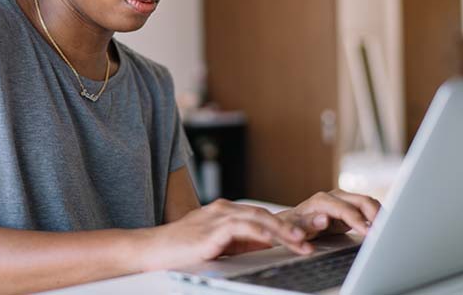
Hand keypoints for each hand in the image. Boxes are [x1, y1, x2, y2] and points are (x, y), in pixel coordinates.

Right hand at [141, 198, 313, 270]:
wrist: (149, 251)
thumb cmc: (179, 251)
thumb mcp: (216, 245)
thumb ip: (240, 243)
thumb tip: (267, 246)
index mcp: (226, 213)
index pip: (262, 216)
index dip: (285, 224)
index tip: (306, 235)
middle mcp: (224, 210)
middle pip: (265, 214)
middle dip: (291, 226)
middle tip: (313, 236)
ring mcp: (217, 218)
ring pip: (258, 219)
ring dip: (283, 231)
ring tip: (301, 242)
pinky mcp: (211, 231)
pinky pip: (242, 228)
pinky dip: (261, 233)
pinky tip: (274, 240)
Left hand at [278, 189, 381, 240]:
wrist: (291, 224)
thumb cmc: (291, 228)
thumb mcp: (293, 229)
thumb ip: (308, 224)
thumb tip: (324, 219)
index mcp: (321, 201)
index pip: (346, 209)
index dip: (359, 221)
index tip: (371, 233)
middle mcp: (334, 196)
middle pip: (362, 201)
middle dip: (376, 215)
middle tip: (387, 232)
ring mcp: (343, 200)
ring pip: (368, 203)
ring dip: (380, 215)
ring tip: (390, 230)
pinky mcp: (350, 206)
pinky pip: (368, 208)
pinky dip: (378, 216)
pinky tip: (384, 226)